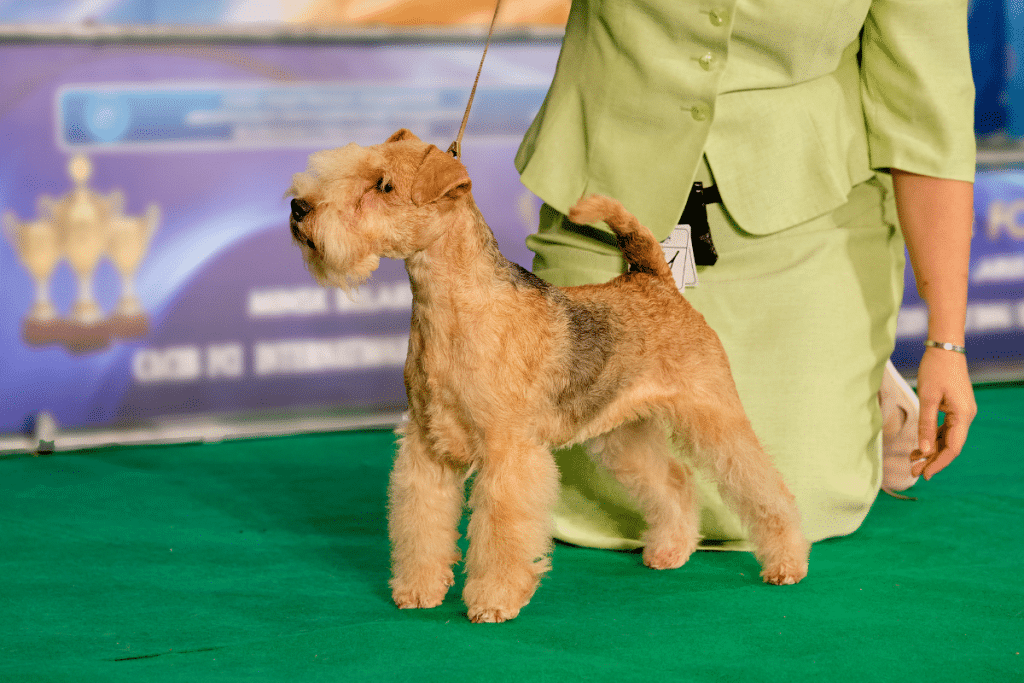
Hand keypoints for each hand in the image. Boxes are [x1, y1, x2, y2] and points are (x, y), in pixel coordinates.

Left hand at [910, 347, 976, 479]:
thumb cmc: (936, 370)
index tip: (925, 475)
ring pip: (946, 438)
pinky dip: (932, 438)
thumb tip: (924, 450)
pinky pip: (944, 429)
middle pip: (950, 445)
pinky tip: (919, 446)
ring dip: (930, 450)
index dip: (939, 463)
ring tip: (912, 461)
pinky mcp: (954, 408)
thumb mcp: (927, 398)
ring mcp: (961, 412)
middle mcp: (966, 416)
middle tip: (913, 472)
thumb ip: (926, 425)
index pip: (953, 448)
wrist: (944, 349)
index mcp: (963, 415)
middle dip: (932, 460)